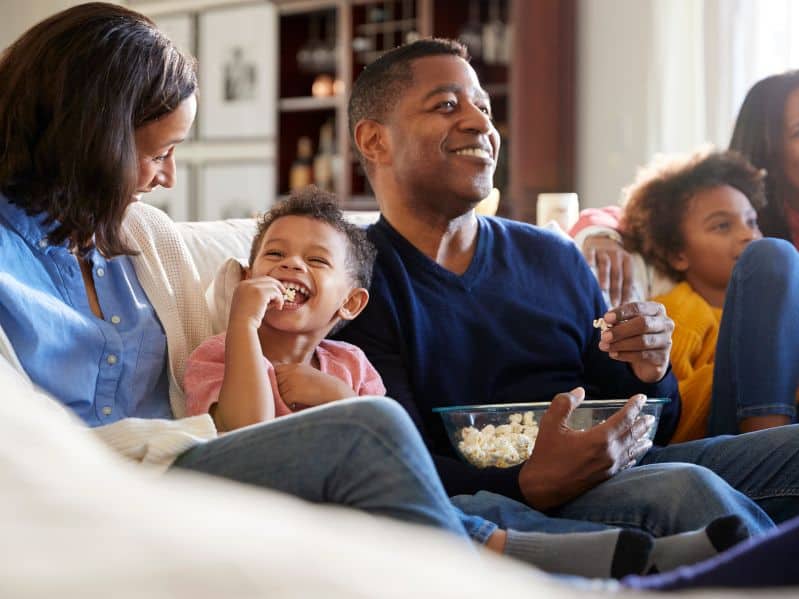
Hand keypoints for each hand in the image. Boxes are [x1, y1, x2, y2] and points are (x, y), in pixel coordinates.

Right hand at [228, 275, 284, 328]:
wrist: (241, 326)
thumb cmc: (247, 320)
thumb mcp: (253, 305)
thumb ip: (263, 298)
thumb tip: (278, 295)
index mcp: (241, 286)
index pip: (259, 280)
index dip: (270, 286)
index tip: (277, 293)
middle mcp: (245, 284)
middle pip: (267, 279)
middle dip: (277, 286)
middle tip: (284, 294)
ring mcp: (252, 287)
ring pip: (273, 285)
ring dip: (279, 295)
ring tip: (279, 305)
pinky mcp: (260, 292)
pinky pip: (275, 292)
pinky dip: (280, 299)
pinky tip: (279, 307)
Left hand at [274, 363, 355, 408]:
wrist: (336, 393)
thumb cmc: (323, 390)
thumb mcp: (307, 379)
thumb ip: (292, 379)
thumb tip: (275, 389)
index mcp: (295, 367)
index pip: (274, 371)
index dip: (274, 381)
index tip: (278, 389)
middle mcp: (291, 371)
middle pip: (273, 382)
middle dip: (277, 391)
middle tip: (287, 399)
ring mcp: (291, 380)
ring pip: (276, 392)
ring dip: (282, 400)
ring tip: (294, 403)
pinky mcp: (292, 392)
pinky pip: (282, 400)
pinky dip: (287, 406)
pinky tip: (297, 407)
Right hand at [518, 387, 653, 510]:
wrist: (542, 488)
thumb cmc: (546, 455)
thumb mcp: (550, 424)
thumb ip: (564, 403)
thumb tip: (579, 392)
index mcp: (600, 438)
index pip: (624, 418)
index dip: (634, 406)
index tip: (641, 397)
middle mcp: (610, 453)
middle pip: (633, 435)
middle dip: (642, 424)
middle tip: (651, 416)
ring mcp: (610, 467)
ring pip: (632, 451)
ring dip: (641, 440)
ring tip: (649, 435)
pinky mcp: (606, 478)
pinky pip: (626, 464)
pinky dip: (634, 456)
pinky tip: (635, 455)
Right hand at [583, 236, 633, 306]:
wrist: (598, 239)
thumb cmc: (610, 260)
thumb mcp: (620, 266)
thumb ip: (622, 281)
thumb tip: (625, 304)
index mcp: (627, 259)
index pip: (628, 277)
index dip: (626, 292)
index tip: (623, 304)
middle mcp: (616, 253)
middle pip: (617, 273)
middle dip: (616, 289)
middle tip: (614, 302)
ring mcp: (603, 250)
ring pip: (605, 264)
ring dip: (605, 277)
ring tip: (603, 289)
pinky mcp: (590, 247)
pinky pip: (590, 255)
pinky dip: (589, 262)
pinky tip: (588, 270)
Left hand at [598, 301, 672, 382]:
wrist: (647, 358)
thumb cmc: (634, 334)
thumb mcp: (626, 323)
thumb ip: (618, 320)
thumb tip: (606, 322)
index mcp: (656, 309)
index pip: (638, 307)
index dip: (621, 312)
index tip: (606, 318)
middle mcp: (665, 323)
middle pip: (643, 324)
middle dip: (621, 330)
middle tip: (604, 336)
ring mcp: (666, 341)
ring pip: (643, 342)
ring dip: (620, 344)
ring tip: (604, 346)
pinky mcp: (663, 357)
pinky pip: (642, 355)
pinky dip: (625, 355)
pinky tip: (613, 354)